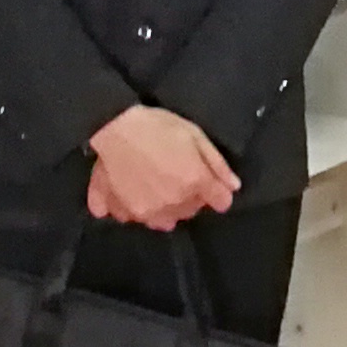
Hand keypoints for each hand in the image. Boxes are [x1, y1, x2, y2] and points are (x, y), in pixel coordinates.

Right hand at [86, 106, 238, 230]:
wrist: (113, 127)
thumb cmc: (157, 125)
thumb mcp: (194, 134)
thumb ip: (217, 163)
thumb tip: (233, 186)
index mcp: (195, 182)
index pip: (221, 202)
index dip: (217, 191)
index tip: (208, 182)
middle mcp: (175, 203)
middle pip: (192, 210)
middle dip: (190, 197)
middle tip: (175, 173)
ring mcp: (150, 212)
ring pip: (167, 220)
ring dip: (167, 208)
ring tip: (155, 185)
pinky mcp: (128, 214)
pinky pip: (140, 220)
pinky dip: (139, 211)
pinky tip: (133, 191)